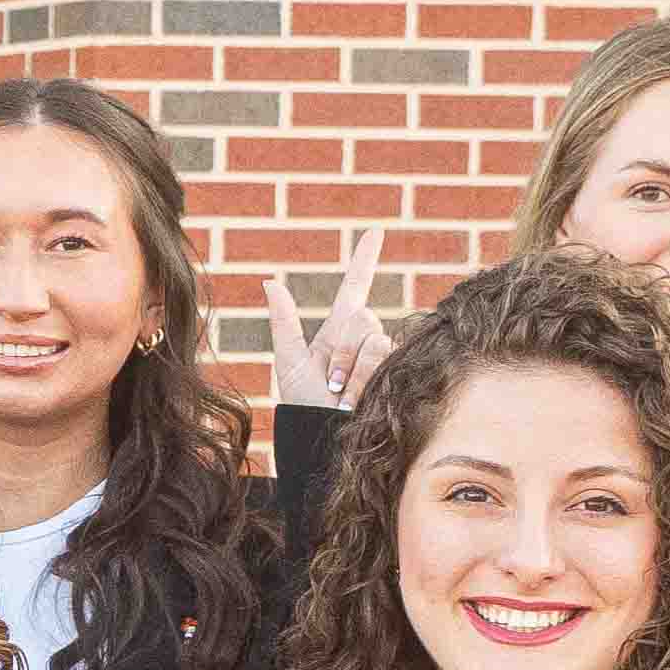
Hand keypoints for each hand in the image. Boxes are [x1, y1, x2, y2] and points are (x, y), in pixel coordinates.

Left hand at [263, 219, 391, 406]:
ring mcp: (383, 355)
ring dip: (352, 369)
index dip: (365, 260)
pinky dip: (365, 378)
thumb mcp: (288, 363)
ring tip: (341, 395)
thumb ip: (284, 322)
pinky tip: (357, 398)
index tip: (375, 232)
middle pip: (362, 317)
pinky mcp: (398, 372)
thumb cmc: (301, 406)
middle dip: (341, 350)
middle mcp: (363, 340)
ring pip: (374, 339)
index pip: (355, 288)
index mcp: (336, 332)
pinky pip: (385, 357)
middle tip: (330, 382)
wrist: (322, 437)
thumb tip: (270, 282)